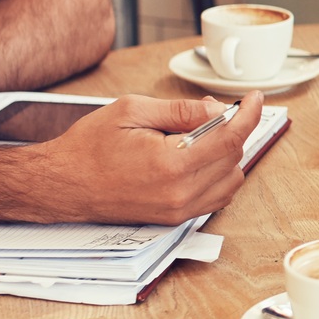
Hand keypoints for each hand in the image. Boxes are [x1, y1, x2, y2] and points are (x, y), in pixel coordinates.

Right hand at [33, 92, 264, 223]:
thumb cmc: (90, 146)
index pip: (230, 139)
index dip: (249, 115)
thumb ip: (181, 110)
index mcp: (172, 163)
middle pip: (234, 158)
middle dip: (233, 130)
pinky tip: (201, 157)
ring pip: (231, 180)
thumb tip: (218, 111)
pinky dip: (219, 175)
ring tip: (200, 135)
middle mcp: (180, 192)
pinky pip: (216, 197)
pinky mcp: (174, 219)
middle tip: (212, 111)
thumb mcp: (133, 111)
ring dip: (228, 154)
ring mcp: (178, 210)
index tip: (255, 99)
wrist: (63, 184)